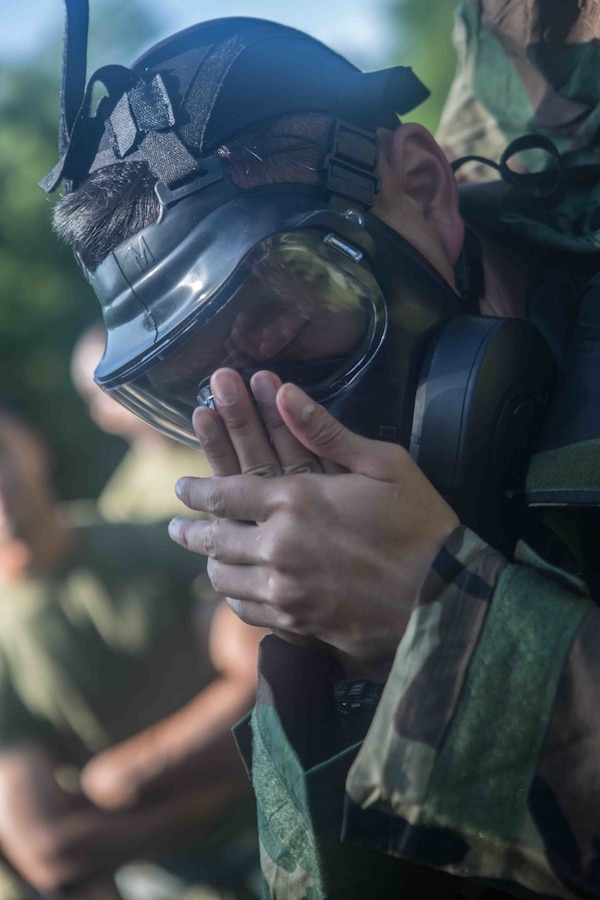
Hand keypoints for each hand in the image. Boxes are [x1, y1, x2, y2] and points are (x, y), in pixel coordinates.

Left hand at [170, 371, 458, 678]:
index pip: (224, 493)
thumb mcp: (382, 464)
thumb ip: (326, 431)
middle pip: (214, 539)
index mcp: (295, 500)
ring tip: (203, 559)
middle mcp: (279, 546)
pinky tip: (236, 591)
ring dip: (208, 565)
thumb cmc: (420, 523)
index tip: (179, 488)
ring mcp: (286, 589)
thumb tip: (284, 392)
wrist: (445, 597)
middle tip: (174, 527)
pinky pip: (248, 612)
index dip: (196, 490)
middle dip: (188, 531)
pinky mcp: (299, 622)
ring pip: (225, 579)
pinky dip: (235, 599)